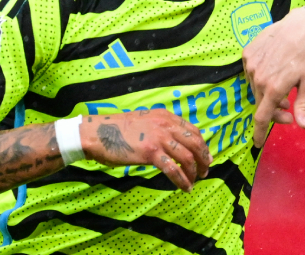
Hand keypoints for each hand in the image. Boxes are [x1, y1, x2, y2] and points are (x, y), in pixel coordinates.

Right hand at [80, 109, 210, 190]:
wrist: (98, 133)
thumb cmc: (118, 130)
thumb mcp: (145, 121)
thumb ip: (160, 127)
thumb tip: (174, 142)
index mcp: (166, 116)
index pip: (193, 131)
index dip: (203, 145)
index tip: (207, 157)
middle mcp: (166, 124)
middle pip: (195, 143)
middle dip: (203, 159)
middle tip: (205, 171)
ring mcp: (159, 138)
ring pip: (187, 157)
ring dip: (195, 171)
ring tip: (195, 181)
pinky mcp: (151, 152)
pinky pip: (173, 169)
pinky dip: (182, 180)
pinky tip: (184, 187)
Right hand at [242, 7, 304, 146]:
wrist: (300, 26)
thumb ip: (303, 106)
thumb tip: (304, 127)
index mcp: (274, 87)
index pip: (261, 117)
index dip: (259, 132)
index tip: (258, 143)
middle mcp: (258, 77)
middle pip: (260, 103)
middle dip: (274, 109)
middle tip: (289, 106)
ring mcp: (250, 64)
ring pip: (255, 88)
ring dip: (267, 93)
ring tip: (284, 88)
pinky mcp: (247, 53)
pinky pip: (251, 73)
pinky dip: (261, 77)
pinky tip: (274, 70)